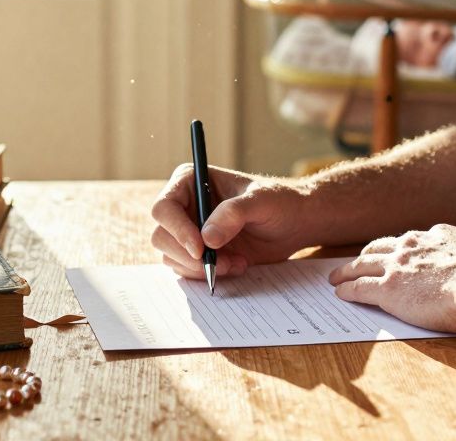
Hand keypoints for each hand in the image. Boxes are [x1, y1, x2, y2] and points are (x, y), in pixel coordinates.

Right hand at [150, 164, 311, 279]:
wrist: (294, 224)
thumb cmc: (279, 202)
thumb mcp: (261, 201)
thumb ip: (234, 214)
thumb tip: (207, 238)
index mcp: (192, 181)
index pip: (165, 207)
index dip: (177, 230)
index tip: (200, 248)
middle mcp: (185, 206)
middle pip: (162, 236)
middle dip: (189, 255)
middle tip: (219, 263)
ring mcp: (189, 230)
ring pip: (171, 256)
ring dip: (201, 267)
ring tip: (235, 262)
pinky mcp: (199, 252)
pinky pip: (187, 269)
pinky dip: (208, 274)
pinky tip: (236, 265)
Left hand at [328, 223, 455, 332]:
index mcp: (436, 236)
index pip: (408, 241)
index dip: (396, 249)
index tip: (390, 253)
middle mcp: (412, 246)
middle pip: (380, 248)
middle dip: (366, 255)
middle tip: (355, 262)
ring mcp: (397, 266)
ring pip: (363, 265)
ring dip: (347, 270)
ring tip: (336, 277)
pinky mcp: (387, 289)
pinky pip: (359, 287)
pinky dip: (347, 289)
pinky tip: (340, 293)